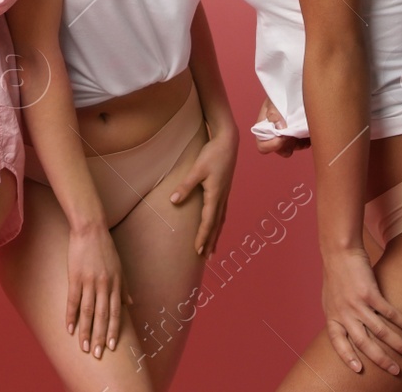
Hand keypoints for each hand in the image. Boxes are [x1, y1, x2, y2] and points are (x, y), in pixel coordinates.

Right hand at [65, 218, 129, 358]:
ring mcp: (89, 281)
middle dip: (100, 336)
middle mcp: (105, 285)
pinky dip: (71, 315)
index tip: (112, 347)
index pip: (116, 313)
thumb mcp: (120, 268)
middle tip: (98, 354)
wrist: (90, 229)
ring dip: (86, 331)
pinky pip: (73, 300)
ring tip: (84, 347)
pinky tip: (69, 328)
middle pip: (102, 316)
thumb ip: (124, 287)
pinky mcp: (75, 277)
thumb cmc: (105, 248)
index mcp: (116, 284)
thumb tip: (131, 304)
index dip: (114, 331)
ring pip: (88, 312)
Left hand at [168, 123, 237, 255]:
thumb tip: (173, 201)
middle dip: (210, 242)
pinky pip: (221, 212)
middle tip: (206, 258)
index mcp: (215, 196)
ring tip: (212, 249)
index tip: (198, 251)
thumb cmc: (212, 154)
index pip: (208, 222)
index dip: (202, 237)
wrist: (228, 142)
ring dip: (215, 235)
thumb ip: (185, 186)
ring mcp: (224, 195)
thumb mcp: (197, 170)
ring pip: (220, 220)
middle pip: (216, 226)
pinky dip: (218, 224)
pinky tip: (216, 226)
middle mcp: (222, 198)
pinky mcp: (224, 190)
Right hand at [256, 97, 307, 156]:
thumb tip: (279, 126)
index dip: (271, 145)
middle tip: (294, 133)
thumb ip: (273, 112)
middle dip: (287, 144)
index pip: (263, 146)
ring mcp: (286, 137)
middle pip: (279, 150)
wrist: (291, 90)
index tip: (282, 137)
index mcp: (264, 129)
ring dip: (298, 143)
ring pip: (292, 148)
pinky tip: (308, 131)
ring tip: (303, 130)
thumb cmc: (279, 95)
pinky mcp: (298, 136)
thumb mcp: (273, 100)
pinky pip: (303, 145)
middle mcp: (274, 135)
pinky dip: (306, 140)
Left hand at [321, 248, 401, 375]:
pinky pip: (389, 314)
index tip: (359, 369)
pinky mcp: (369, 293)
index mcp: (332, 316)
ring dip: (398, 345)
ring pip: (380, 332)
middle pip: (363, 343)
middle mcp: (343, 313)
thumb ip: (339, 315)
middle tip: (396, 371)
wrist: (339, 251)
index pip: (338, 342)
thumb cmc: (336, 275)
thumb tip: (348, 331)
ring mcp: (356, 304)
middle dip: (381, 359)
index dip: (347, 356)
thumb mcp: (331, 299)